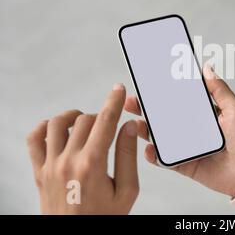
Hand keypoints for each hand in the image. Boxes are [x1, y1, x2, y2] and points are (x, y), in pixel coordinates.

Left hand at [27, 84, 139, 213]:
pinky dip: (45, 128)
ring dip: (73, 117)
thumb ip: (127, 156)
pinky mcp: (38, 173)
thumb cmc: (103, 218)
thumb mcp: (127, 191)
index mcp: (92, 166)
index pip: (105, 122)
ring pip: (57, 124)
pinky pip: (33, 140)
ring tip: (84, 123)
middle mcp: (67, 162)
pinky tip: (58, 131)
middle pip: (84, 121)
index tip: (118, 89)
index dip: (113, 102)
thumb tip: (128, 128)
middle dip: (101, 116)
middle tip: (110, 121)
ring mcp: (49, 167)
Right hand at [125, 66, 234, 197]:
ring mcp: (187, 147)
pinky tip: (149, 148)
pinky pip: (165, 160)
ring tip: (136, 123)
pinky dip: (154, 155)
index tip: (150, 82)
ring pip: (161, 137)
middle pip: (166, 117)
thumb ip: (220, 90)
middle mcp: (194, 129)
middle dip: (148, 109)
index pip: (181, 100)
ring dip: (146, 130)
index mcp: (205, 114)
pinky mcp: (185, 164)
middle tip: (134, 101)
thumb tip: (206, 68)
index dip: (165, 92)